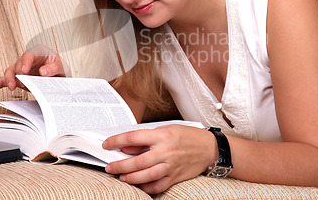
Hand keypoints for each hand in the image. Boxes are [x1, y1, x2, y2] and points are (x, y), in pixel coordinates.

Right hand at [0, 45, 66, 91]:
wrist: (60, 77)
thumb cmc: (60, 70)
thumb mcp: (62, 68)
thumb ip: (54, 68)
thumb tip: (43, 72)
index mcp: (38, 52)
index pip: (29, 54)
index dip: (25, 62)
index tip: (24, 71)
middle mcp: (27, 60)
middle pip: (18, 64)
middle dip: (18, 74)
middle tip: (23, 83)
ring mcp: (21, 70)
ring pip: (10, 72)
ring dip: (9, 80)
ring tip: (12, 87)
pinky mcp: (17, 79)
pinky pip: (4, 81)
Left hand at [102, 125, 217, 193]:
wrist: (210, 148)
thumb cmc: (188, 136)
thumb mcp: (166, 129)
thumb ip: (146, 139)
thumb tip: (127, 147)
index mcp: (162, 135)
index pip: (133, 137)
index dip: (117, 141)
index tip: (107, 144)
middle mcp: (166, 151)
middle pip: (137, 161)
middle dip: (120, 165)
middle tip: (109, 166)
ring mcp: (171, 166)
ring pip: (146, 175)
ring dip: (130, 177)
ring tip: (121, 176)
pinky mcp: (175, 177)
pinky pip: (157, 185)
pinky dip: (146, 187)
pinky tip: (138, 184)